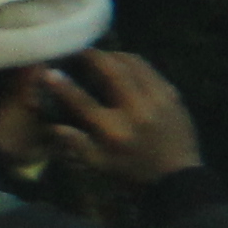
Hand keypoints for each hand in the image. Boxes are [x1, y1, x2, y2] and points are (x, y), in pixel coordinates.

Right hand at [40, 48, 201, 184]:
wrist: (179, 177)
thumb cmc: (133, 173)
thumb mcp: (99, 165)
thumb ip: (76, 143)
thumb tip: (53, 125)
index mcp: (114, 130)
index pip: (83, 101)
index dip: (63, 85)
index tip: (49, 72)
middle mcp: (137, 110)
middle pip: (113, 71)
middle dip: (94, 56)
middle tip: (81, 50)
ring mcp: (158, 99)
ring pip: (135, 64)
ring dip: (116, 55)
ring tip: (104, 56)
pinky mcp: (173, 95)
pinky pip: (151, 70)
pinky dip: (135, 64)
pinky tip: (127, 66)